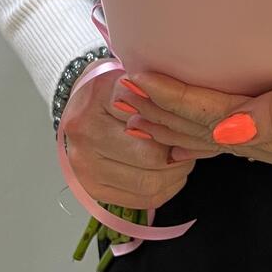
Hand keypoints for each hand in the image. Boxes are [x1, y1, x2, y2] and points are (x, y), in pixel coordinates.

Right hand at [59, 62, 214, 209]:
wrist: (78, 104)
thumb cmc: (111, 87)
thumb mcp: (130, 71)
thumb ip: (155, 88)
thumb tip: (188, 108)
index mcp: (98, 96)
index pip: (150, 115)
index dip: (177, 121)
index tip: (190, 121)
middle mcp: (86, 132)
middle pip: (151, 155)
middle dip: (179, 154)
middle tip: (192, 145)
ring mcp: (85, 164)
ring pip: (147, 182)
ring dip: (175, 175)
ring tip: (182, 160)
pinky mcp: (91, 188)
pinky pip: (139, 199)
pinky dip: (163, 190)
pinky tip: (170, 176)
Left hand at [120, 36, 271, 183]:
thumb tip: (230, 130)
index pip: (223, 124)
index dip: (180, 103)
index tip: (141, 81)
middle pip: (216, 137)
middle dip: (169, 116)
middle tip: (123, 95)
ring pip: (225, 137)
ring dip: (182, 122)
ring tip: (141, 111)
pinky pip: (245, 132)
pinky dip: (211, 124)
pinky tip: (193, 123)